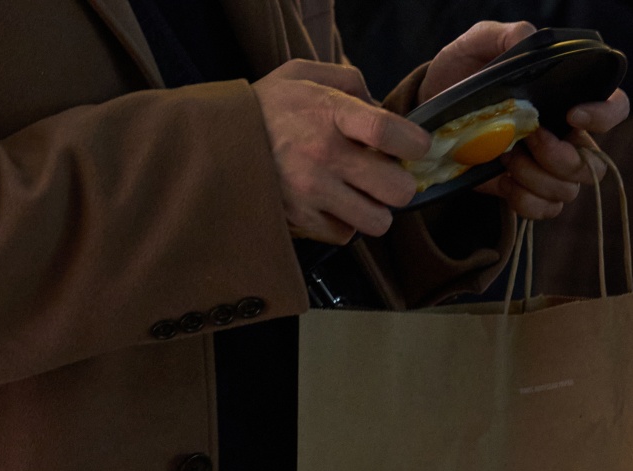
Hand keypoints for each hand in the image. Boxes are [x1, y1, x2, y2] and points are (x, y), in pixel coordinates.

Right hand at [253, 60, 428, 243]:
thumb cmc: (268, 106)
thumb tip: (382, 106)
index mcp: (328, 113)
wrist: (215, 140)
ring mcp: (310, 192)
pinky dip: (346, 223)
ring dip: (377, 210)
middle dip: (402, 184)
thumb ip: (349, 81)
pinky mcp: (299, 220)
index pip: (387, 131)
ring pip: (376, 221)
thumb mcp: (304, 74)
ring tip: (364, 196)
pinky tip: (336, 205)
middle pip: (395, 189)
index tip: (417, 146)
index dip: (414, 143)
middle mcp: (322, 155)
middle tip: (390, 177)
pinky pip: (345, 234)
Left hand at [421, 22, 630, 222]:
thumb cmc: (465, 70)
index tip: (571, 113)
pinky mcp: (526, 189)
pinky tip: (504, 181)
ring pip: (568, 190)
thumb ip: (508, 35)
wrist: (433, 106)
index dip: (604, 116)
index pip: (615, 108)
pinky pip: (545, 209)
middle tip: (527, 137)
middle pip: (593, 165)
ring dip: (536, 177)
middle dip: (560, 158)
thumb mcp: (480, 42)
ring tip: (506, 156)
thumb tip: (529, 41)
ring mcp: (548, 167)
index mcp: (569, 98)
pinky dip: (526, 201)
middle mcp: (568, 135)